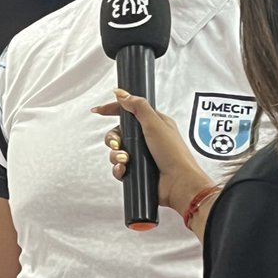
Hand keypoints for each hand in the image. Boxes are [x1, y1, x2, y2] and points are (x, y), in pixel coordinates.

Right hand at [93, 89, 214, 219]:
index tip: (99, 111)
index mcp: (152, 124)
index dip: (112, 110)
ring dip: (115, 155)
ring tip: (125, 159)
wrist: (178, 183)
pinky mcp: (136, 171)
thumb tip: (122, 94)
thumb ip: (138, 106)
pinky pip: (118, 168)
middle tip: (116, 143)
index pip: (128, 112)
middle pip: (118, 133)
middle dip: (112, 138)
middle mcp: (145, 139)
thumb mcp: (155, 124)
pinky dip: (118, 169)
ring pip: (115, 151)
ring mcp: (141, 156)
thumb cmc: (173, 154)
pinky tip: (124, 169)